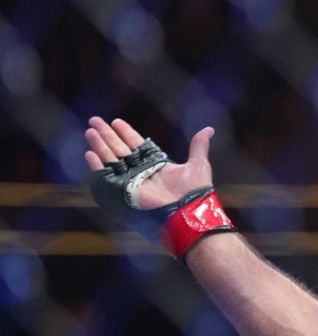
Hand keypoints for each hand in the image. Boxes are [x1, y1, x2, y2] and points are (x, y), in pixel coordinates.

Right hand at [84, 117, 214, 209]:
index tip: (116, 121)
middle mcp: (142, 173)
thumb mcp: (198, 164)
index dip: (125, 132)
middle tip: (95, 120)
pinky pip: (107, 177)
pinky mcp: (123, 192)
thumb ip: (198, 146)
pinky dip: (97, 166)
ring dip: (100, 145)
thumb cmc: (195, 192)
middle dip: (107, 135)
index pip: (136, 144)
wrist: (188, 214)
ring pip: (112, 159)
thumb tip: (209, 129)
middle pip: (120, 149)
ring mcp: (131, 182)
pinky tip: (90, 154)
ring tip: (90, 131)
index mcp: (156, 165)